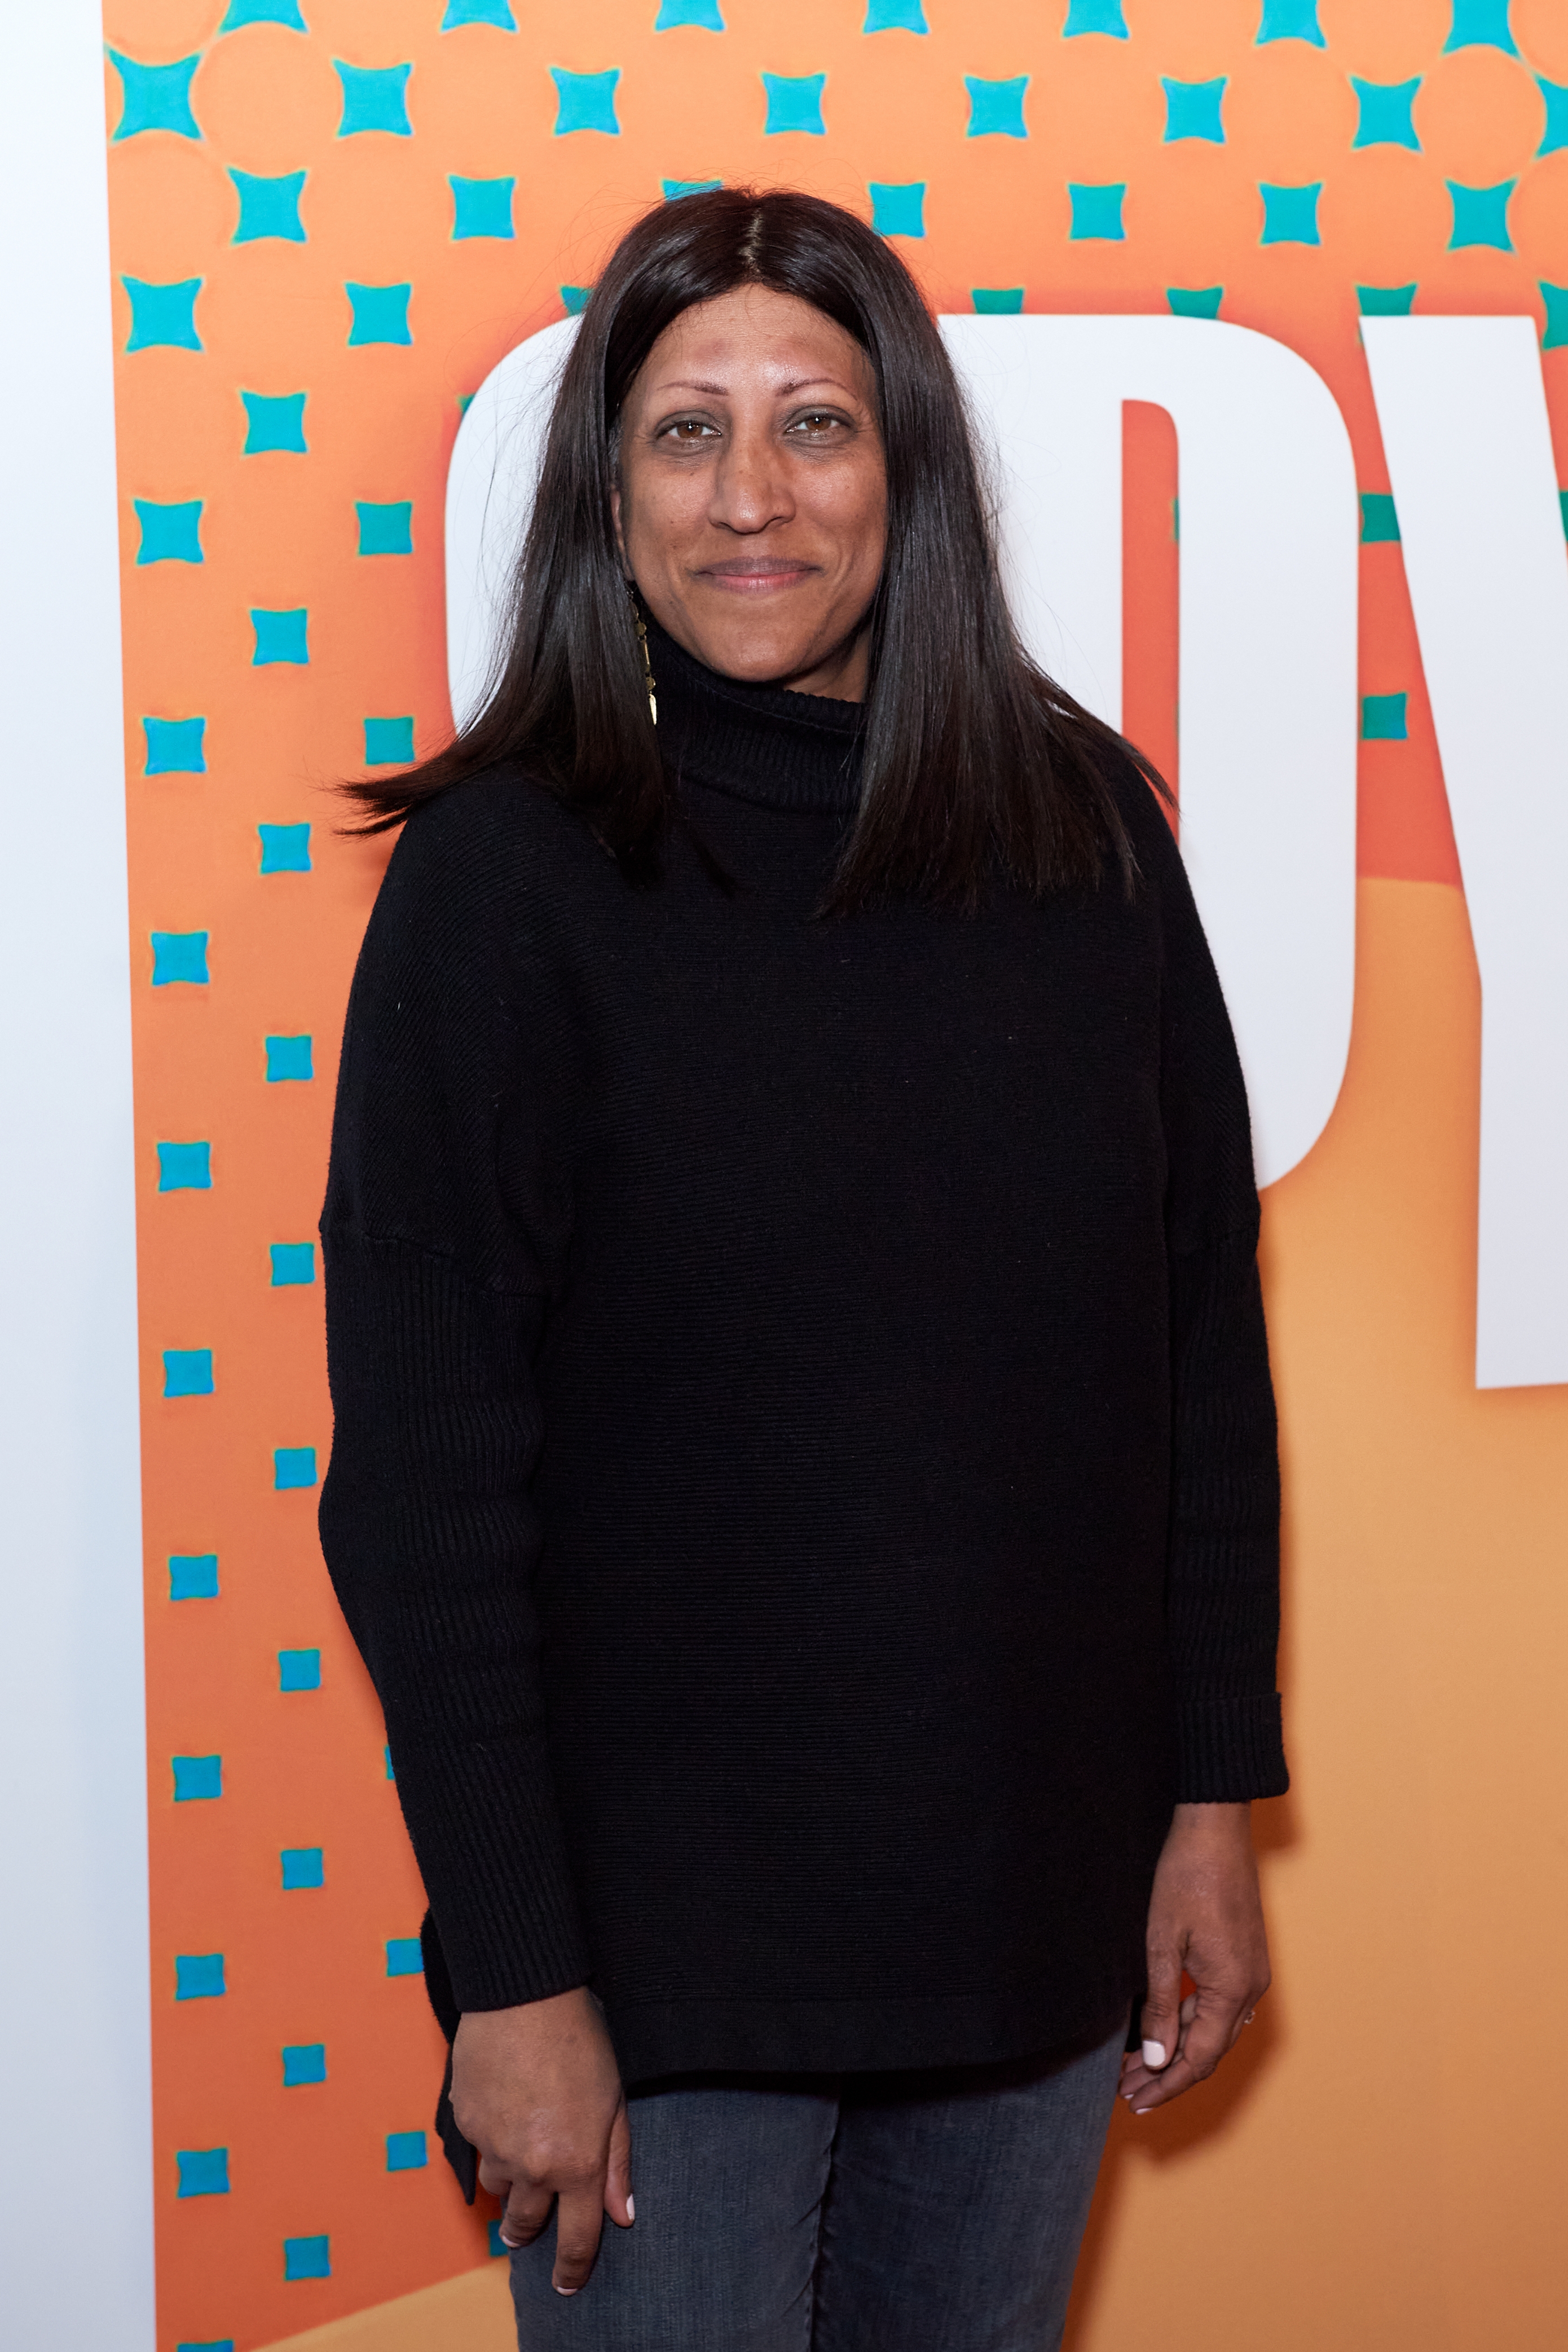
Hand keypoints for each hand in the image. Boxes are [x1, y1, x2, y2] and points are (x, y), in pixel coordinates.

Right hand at [451, 1987, 632, 2294]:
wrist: (523, 1996)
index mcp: (576, 2163)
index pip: (577, 2240)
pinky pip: (479, 2150)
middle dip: (529, 2230)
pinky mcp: (465, 2125)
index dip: (572, 2270)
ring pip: (498, 2189)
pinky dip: (491, 2141)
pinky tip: (504, 2109)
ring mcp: (494, 2148)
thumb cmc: (580, 2039)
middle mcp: (533, 2167)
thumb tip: (623, 2214)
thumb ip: (616, 2162)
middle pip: (526, 2224)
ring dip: (510, 2182)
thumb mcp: (614, 2100)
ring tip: (522, 2149)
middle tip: (530, 2227)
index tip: (567, 2285)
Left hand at [1120, 1801, 1269, 2114]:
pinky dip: (1190, 2023)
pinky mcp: (1245, 1958)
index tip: (1136, 2101)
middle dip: (1167, 2074)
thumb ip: (1159, 2005)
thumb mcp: (1162, 1943)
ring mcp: (1252, 1973)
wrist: (1215, 1828)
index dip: (1166, 2084)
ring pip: (1214, 2030)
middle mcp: (1250, 1989)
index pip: (1198, 2058)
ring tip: (1137, 2067)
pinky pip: (1220, 2006)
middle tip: (1127, 2091)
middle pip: (1209, 2051)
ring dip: (1177, 2050)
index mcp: (1233, 1989)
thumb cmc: (1185, 1878)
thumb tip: (1157, 2059)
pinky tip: (1163, 2031)